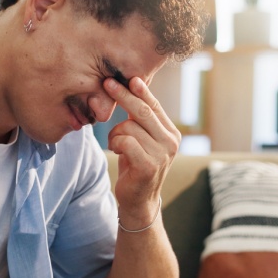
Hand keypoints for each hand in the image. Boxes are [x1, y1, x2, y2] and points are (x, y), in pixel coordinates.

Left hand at [104, 76, 180, 224]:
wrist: (138, 200)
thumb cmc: (136, 164)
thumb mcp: (142, 138)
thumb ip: (141, 119)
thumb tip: (133, 85)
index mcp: (171, 132)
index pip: (154, 105)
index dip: (139, 90)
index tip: (125, 76)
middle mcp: (171, 142)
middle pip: (142, 111)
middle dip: (123, 95)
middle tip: (107, 84)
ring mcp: (162, 154)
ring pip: (129, 127)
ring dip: (115, 134)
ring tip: (116, 144)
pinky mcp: (149, 166)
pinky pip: (125, 141)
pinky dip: (115, 143)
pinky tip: (117, 151)